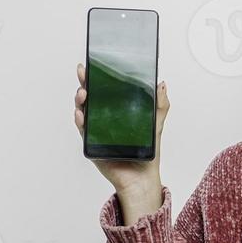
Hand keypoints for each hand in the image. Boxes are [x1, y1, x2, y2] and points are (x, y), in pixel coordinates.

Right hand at [75, 62, 167, 211]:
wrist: (142, 177)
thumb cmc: (147, 152)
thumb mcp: (156, 124)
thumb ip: (159, 105)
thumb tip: (161, 84)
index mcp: (117, 111)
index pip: (104, 90)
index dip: (97, 77)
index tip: (92, 65)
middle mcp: (104, 118)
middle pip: (90, 97)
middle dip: (85, 83)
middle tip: (84, 74)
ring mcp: (96, 131)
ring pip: (83, 111)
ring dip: (80, 101)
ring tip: (83, 94)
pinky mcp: (92, 144)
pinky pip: (83, 130)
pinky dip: (80, 121)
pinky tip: (81, 114)